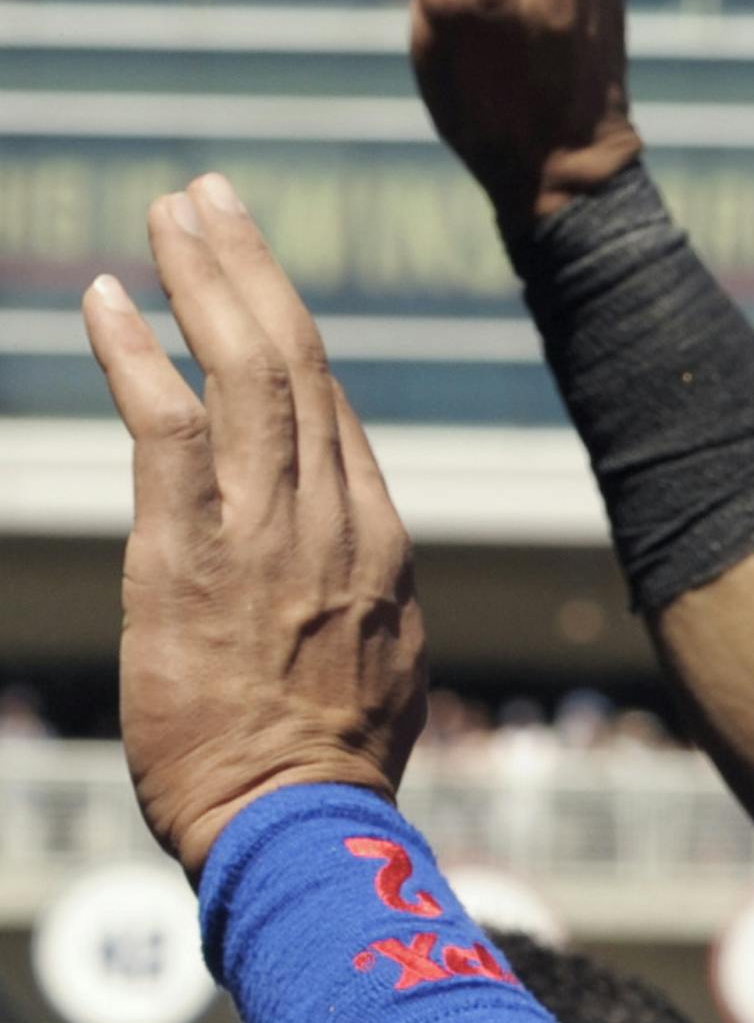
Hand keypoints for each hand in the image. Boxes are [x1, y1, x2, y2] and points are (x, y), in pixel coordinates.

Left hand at [81, 177, 426, 880]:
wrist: (299, 824)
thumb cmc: (332, 766)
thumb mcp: (383, 663)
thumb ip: (360, 594)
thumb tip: (351, 574)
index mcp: (376, 540)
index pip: (330, 406)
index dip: (286, 327)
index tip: (248, 272)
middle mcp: (330, 517)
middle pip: (294, 359)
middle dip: (247, 267)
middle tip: (208, 198)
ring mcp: (264, 532)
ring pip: (243, 371)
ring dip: (199, 279)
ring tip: (168, 213)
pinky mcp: (190, 557)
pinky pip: (167, 429)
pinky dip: (134, 357)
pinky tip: (102, 300)